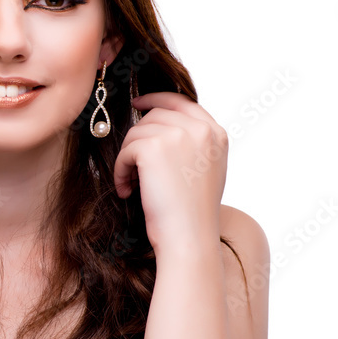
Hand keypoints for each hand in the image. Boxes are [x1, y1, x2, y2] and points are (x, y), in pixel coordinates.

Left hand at [112, 92, 227, 253]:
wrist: (188, 239)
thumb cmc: (191, 213)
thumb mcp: (204, 170)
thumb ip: (191, 143)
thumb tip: (158, 121)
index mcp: (216, 133)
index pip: (182, 101)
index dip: (157, 99)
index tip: (138, 104)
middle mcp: (201, 129)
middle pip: (154, 116)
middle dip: (139, 140)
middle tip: (136, 170)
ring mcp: (179, 135)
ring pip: (137, 132)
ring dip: (129, 158)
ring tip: (133, 184)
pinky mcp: (154, 147)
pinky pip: (126, 150)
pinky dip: (121, 170)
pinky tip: (128, 189)